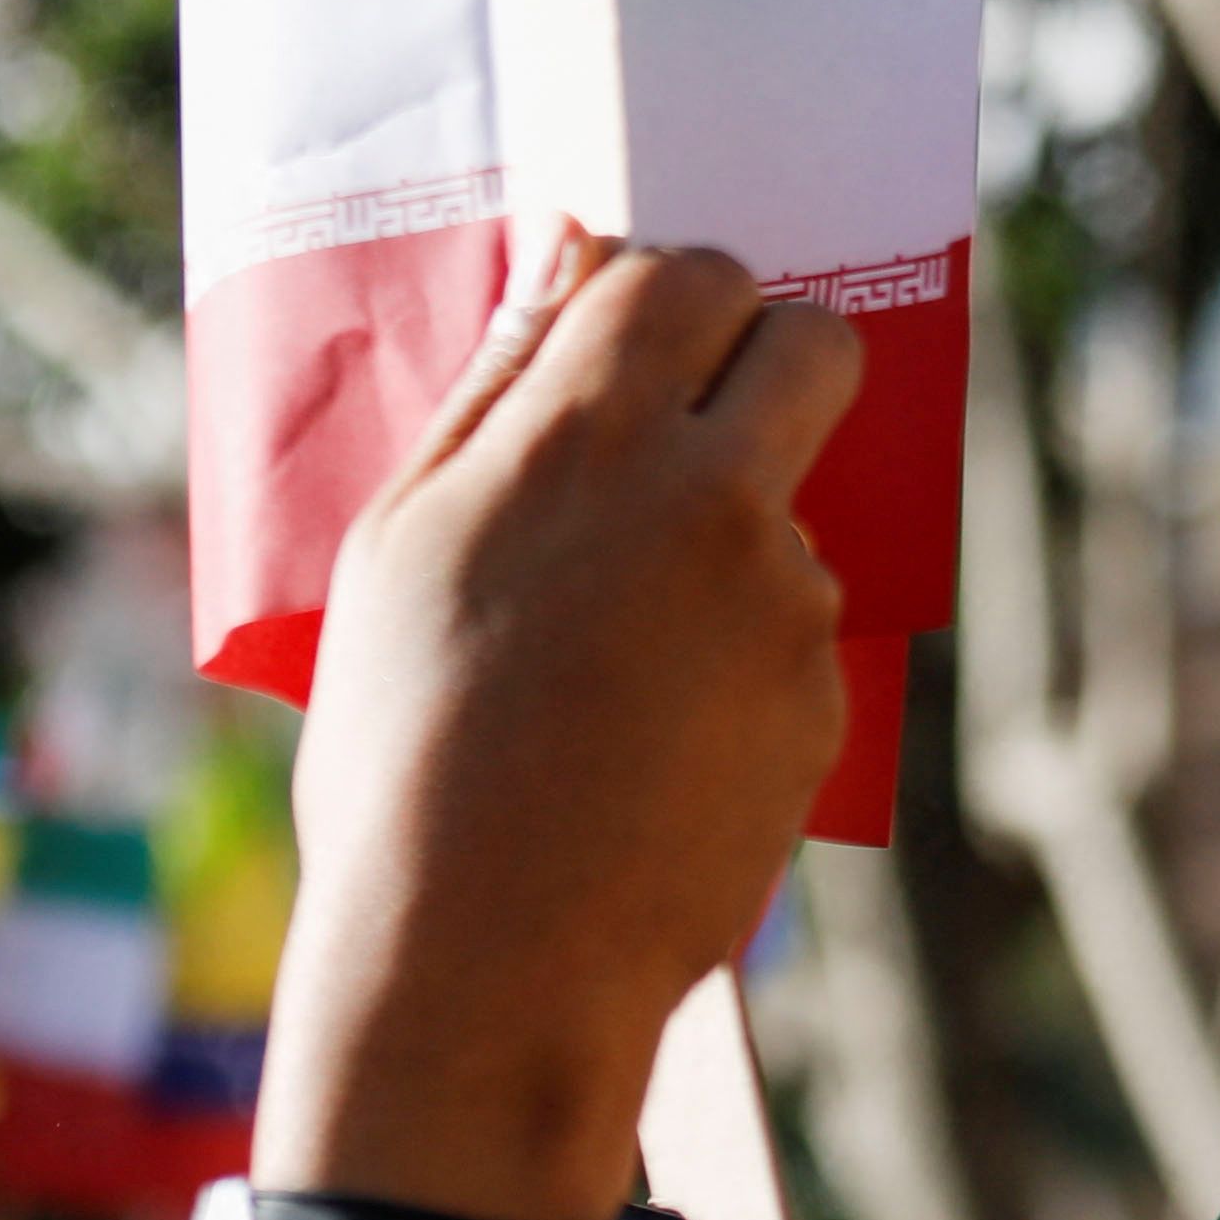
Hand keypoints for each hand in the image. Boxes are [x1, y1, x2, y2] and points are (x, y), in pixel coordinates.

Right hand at [276, 223, 861, 1219]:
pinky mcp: (822, 702)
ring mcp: (782, 604)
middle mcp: (708, 498)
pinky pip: (794, 641)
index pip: (691, 273)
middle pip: (816, 348)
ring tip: (614, 670)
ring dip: (734, 552)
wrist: (483, 960)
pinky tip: (652, 747)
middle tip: (707, 435)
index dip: (681, 302)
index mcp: (582, 436)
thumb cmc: (401, 753)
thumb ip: (497, 390)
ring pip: (794, 516)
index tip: (652, 351)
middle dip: (775, 366)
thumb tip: (568, 259)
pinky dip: (742, 672)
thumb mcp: (396, 549)